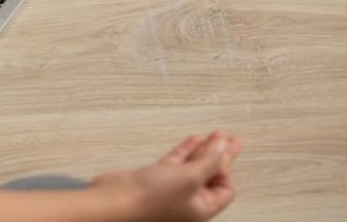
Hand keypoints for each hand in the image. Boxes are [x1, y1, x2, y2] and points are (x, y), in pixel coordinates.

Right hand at [91, 131, 242, 221]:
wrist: (115, 201)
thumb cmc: (150, 200)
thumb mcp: (190, 178)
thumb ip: (209, 161)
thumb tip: (224, 147)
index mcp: (202, 209)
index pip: (225, 187)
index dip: (225, 166)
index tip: (223, 147)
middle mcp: (188, 202)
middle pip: (211, 176)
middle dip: (220, 156)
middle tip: (231, 139)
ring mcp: (171, 191)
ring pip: (193, 167)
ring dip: (203, 151)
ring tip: (214, 136)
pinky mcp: (154, 180)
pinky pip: (176, 164)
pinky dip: (185, 151)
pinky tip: (192, 141)